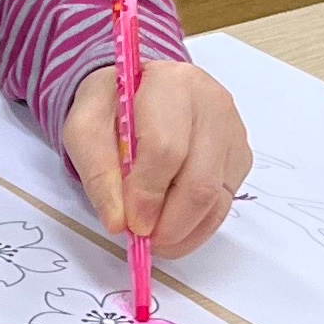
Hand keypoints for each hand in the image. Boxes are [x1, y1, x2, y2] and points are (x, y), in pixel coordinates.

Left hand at [62, 58, 251, 259]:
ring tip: (155, 239)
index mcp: (171, 84)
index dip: (147, 193)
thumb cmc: (112, 107)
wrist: (138, 93)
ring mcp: (232, 132)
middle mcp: (212, 104)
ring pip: (217, 197)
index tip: (131, 223)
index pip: (166, 148)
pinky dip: (198, 226)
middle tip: (144, 239)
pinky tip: (174, 228)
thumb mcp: (84, 129)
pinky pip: (225, 203)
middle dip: (170, 221)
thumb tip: (118, 221)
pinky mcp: (240, 158)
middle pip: (200, 179)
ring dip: (184, 230)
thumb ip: (97, 173)